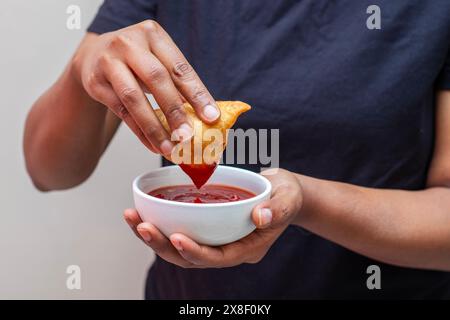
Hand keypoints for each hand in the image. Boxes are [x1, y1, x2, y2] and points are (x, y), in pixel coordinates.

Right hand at [73, 20, 220, 154]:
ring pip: (134, 98)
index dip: (197, 94)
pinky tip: (153, 145)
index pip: (179, 68)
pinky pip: (121, 112)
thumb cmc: (136, 60)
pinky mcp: (95, 82)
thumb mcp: (158, 59)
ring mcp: (108, 61)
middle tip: (187, 136)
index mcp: (153, 34)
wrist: (94, 55)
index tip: (211, 116)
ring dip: (154, 127)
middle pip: (156, 79)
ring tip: (169, 148)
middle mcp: (128, 43)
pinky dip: (139, 131)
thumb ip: (178, 83)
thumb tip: (205, 117)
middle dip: (174, 111)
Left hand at [124, 169, 302, 267]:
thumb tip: (261, 217)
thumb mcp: (288, 197)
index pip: (217, 258)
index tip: (175, 236)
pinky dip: (160, 223)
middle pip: (190, 258)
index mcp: (247, 248)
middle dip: (162, 244)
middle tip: (141, 225)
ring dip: (154, 236)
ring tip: (132, 217)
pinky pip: (180, 231)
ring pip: (179, 248)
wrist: (282, 193)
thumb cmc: (285, 195)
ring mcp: (215, 240)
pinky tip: (142, 211)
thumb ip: (278, 208)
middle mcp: (228, 250)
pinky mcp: (206, 228)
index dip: (195, 251)